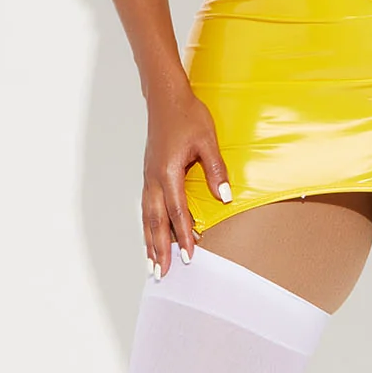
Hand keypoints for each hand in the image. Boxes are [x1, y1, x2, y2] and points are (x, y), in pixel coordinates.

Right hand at [141, 76, 230, 276]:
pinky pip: (147, 207)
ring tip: (151, 264)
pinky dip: (148, 226)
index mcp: (168, 172)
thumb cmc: (187, 116)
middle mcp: (154, 179)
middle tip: (161, 274)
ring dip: (149, 241)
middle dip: (158, 249)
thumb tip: (224, 198)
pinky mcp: (150, 175)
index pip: (176, 212)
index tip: (189, 257)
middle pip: (155, 221)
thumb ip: (215, 170)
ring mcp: (149, 177)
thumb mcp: (207, 141)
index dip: (183, 236)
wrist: (165, 98)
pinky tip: (150, 236)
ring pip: (147, 216)